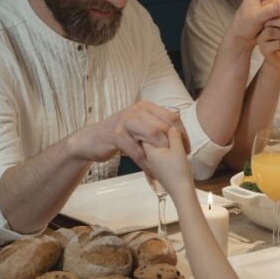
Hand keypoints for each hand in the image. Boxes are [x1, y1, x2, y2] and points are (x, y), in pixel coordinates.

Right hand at [71, 101, 190, 170]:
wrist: (92, 140)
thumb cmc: (118, 135)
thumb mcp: (138, 127)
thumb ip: (155, 127)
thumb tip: (178, 137)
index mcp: (145, 107)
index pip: (171, 116)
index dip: (182, 133)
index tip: (187, 148)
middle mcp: (136, 110)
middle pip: (164, 126)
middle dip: (174, 145)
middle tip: (179, 159)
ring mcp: (125, 121)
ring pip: (153, 135)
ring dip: (162, 154)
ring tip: (166, 166)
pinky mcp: (116, 134)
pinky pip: (137, 151)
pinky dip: (146, 163)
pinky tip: (150, 172)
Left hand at [141, 127, 195, 197]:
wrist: (182, 191)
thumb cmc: (179, 173)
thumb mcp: (178, 149)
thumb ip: (174, 135)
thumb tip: (172, 127)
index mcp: (150, 151)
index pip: (147, 133)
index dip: (158, 127)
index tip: (169, 127)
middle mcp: (149, 156)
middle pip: (152, 139)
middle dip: (164, 134)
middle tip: (176, 134)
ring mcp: (154, 162)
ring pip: (158, 146)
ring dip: (168, 142)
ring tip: (179, 143)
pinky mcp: (160, 167)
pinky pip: (162, 153)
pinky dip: (169, 150)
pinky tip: (178, 151)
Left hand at [227, 0, 279, 47]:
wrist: (242, 36)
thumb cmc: (244, 26)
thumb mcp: (256, 18)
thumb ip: (269, 11)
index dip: (278, 10)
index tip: (265, 19)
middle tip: (266, 24)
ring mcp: (271, 0)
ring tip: (268, 25)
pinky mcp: (274, 9)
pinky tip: (272, 26)